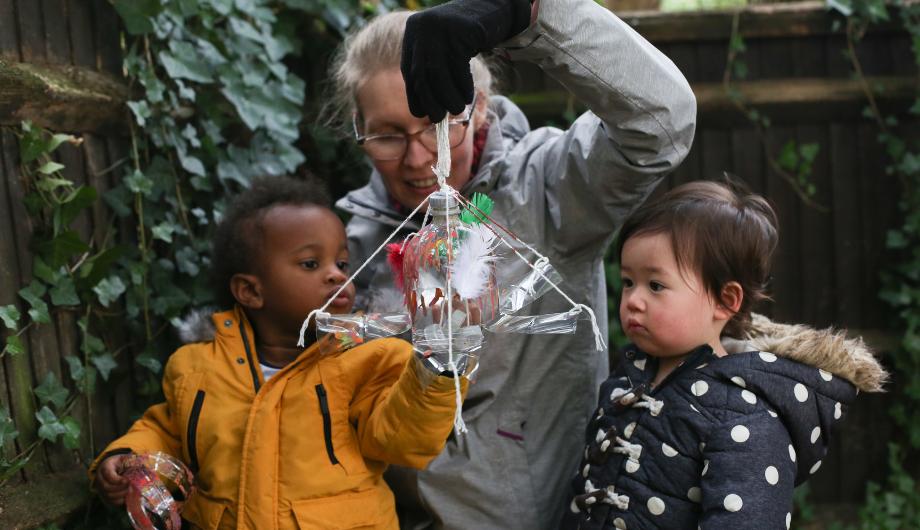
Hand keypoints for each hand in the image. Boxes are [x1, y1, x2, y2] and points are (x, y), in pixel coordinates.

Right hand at [95, 453, 131, 505]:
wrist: (115, 467)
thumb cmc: (123, 462)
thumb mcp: (127, 459)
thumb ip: (134, 462)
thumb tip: (147, 467)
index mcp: (105, 466)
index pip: (108, 475)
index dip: (118, 480)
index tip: (128, 481)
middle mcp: (100, 478)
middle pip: (107, 487)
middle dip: (120, 488)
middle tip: (131, 486)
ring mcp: (101, 488)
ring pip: (108, 495)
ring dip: (121, 494)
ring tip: (130, 490)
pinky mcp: (104, 495)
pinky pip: (110, 501)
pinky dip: (120, 501)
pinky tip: (127, 496)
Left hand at [401, 0, 530, 121]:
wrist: (491, 9)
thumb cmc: (465, 38)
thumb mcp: (443, 51)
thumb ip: (431, 72)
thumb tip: (424, 108)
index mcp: (413, 32)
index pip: (409, 71)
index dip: (414, 94)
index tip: (422, 113)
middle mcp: (422, 27)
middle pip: (421, 73)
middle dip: (430, 99)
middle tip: (439, 118)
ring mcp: (439, 26)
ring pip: (438, 73)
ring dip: (447, 96)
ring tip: (457, 109)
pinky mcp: (459, 29)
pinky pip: (457, 66)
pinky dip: (462, 86)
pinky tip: (468, 96)